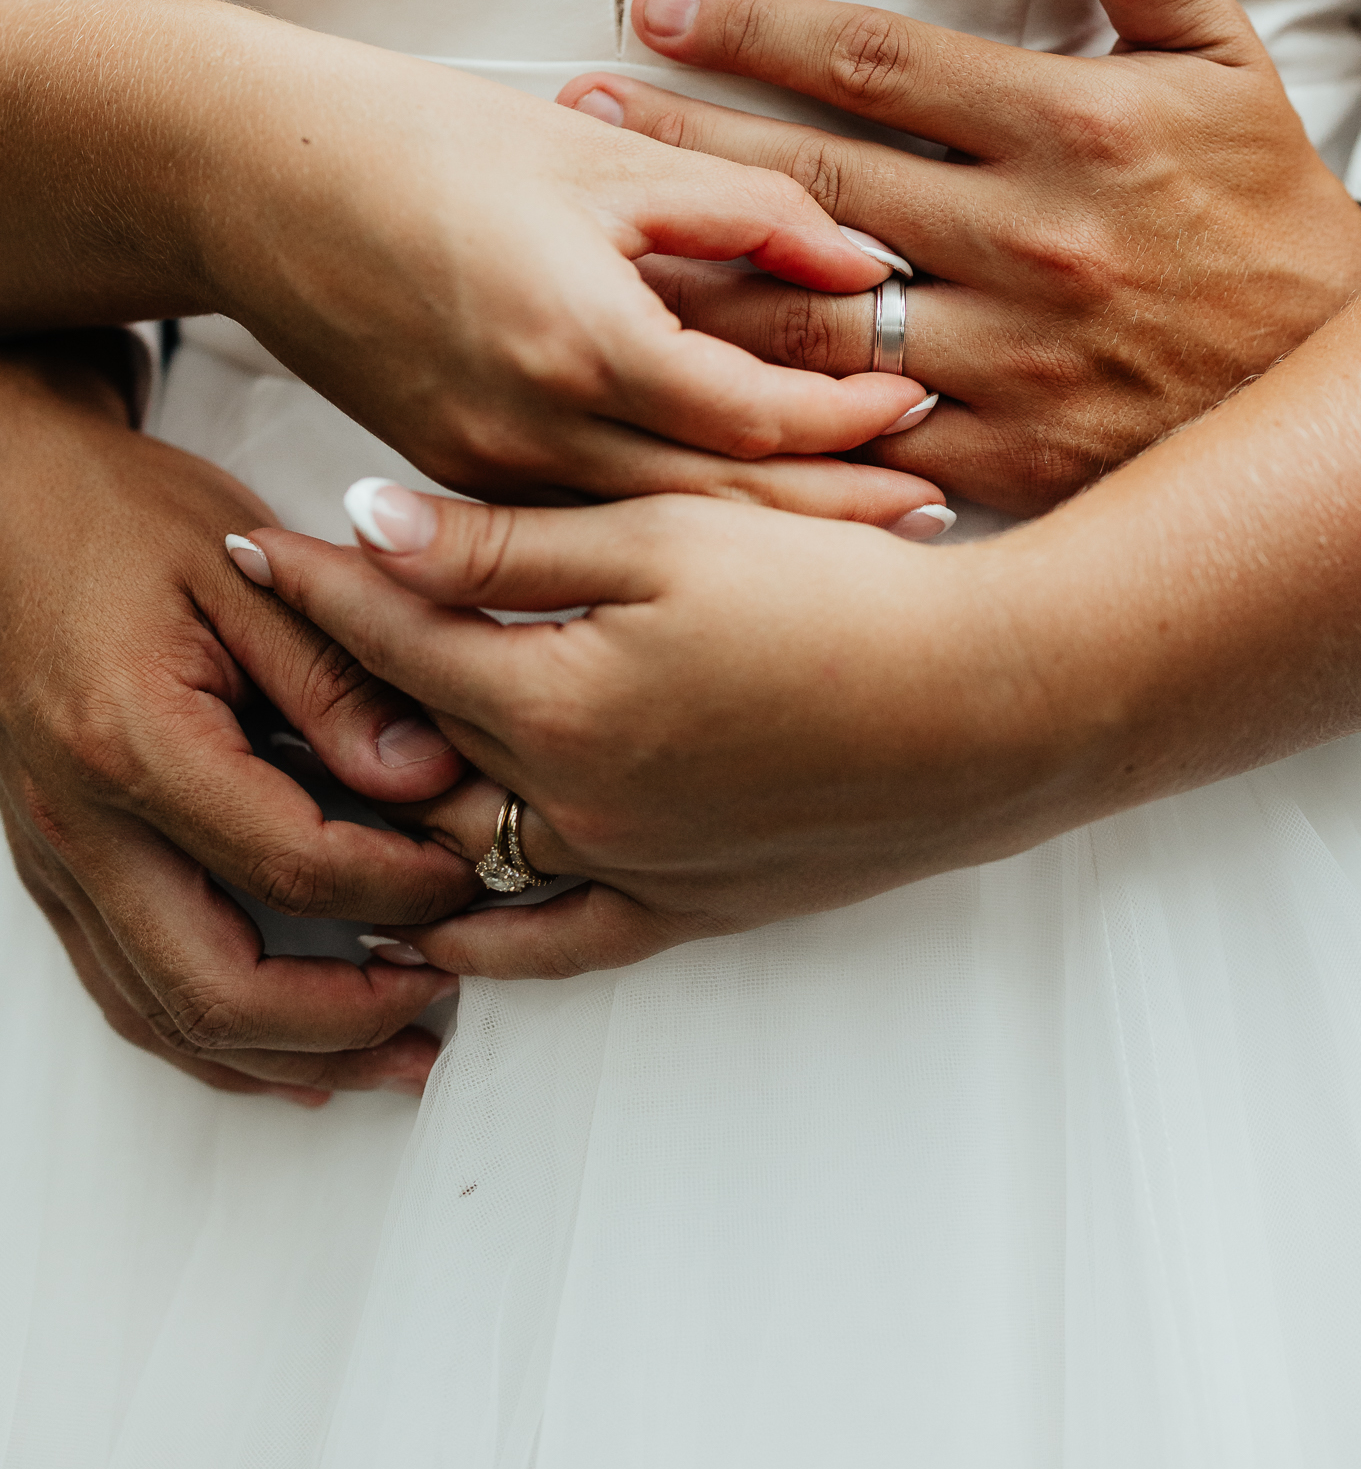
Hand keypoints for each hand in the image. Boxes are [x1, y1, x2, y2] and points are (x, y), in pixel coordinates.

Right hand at [0, 354, 483, 1101]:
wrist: (5, 504)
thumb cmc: (120, 519)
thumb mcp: (250, 570)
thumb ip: (341, 679)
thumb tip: (430, 777)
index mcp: (136, 742)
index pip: (294, 865)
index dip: (400, 888)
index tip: (468, 872)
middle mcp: (81, 823)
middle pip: (216, 989)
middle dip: (343, 1022)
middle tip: (434, 1008)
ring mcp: (55, 858)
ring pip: (166, 1017)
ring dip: (285, 1059)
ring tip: (387, 1058)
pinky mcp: (53, 868)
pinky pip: (128, 992)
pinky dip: (215, 1038)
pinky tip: (285, 1047)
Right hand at [216, 39, 944, 519]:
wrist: (254, 179)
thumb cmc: (417, 143)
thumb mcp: (599, 157)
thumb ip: (744, 209)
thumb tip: (861, 256)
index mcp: (576, 339)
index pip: (753, 416)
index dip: (848, 416)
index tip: (914, 394)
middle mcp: (530, 432)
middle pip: (720, 505)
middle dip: (835, 510)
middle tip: (930, 510)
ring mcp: (486, 470)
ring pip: (655, 531)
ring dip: (759, 531)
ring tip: (858, 525)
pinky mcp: (456, 476)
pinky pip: (586, 519)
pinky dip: (669, 520)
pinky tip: (725, 510)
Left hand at [244, 482, 1039, 978]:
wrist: (991, 705)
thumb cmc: (840, 599)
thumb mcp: (666, 540)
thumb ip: (506, 547)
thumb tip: (366, 524)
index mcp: (555, 702)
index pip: (394, 639)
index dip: (322, 588)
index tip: (260, 551)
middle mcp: (571, 806)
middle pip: (410, 750)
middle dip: (336, 694)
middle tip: (279, 654)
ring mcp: (627, 871)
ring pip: (463, 848)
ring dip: (389, 808)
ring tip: (330, 773)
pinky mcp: (688, 909)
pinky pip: (554, 944)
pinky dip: (483, 937)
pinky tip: (435, 931)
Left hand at [558, 0, 1360, 513]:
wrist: (1329, 385)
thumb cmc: (1265, 214)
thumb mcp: (1224, 65)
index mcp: (1073, 127)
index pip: (879, 61)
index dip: (755, 28)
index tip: (658, 3)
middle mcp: (1030, 239)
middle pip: (815, 184)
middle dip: (685, 142)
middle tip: (582, 113)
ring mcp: (1014, 356)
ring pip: (816, 316)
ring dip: (695, 279)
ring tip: (599, 245)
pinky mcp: (1009, 455)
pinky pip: (864, 434)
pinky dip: (775, 415)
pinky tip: (687, 390)